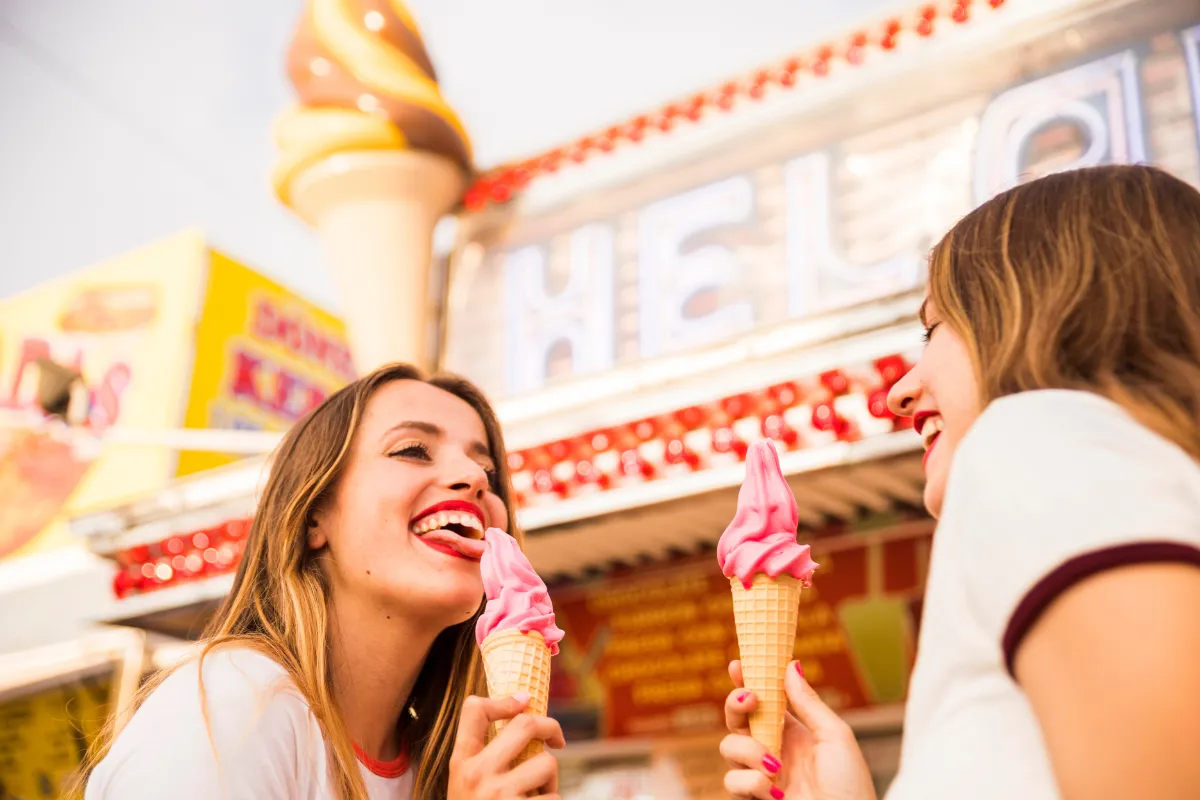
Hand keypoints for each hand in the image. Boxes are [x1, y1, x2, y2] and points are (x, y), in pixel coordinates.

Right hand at [449, 692, 564, 798]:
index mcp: (461, 764)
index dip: (503, 699)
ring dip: (550, 781)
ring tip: (537, 798)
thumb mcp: (466, 786)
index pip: (474, 711)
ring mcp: (499, 795)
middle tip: (557, 739)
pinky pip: (555, 798)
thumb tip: (525, 712)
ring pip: (547, 764)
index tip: (524, 701)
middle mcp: (477, 775)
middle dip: (550, 727)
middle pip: (525, 725)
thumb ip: (485, 758)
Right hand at [721, 660, 875, 799]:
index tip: (738, 664)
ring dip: (749, 751)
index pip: (763, 701)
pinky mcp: (751, 798)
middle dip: (735, 704)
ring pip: (729, 748)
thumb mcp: (835, 737)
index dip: (747, 681)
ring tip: (775, 766)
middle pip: (737, 719)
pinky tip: (775, 793)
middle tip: (748, 700)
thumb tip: (791, 664)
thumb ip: (808, 702)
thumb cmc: (850, 786)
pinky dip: (751, 783)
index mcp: (792, 732)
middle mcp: (772, 750)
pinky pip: (732, 782)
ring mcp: (760, 775)